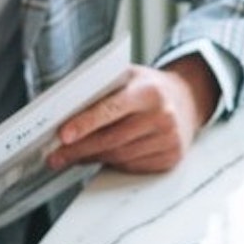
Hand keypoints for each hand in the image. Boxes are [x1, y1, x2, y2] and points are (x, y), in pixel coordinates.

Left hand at [47, 56, 218, 174]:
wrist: (187, 100)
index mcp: (148, 92)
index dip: (85, 124)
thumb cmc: (148, 88)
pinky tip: (99, 158)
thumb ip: (101, 90)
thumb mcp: (127, 78)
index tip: (63, 135)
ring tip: (70, 157)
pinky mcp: (170, 158)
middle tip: (55, 156)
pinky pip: (131, 166)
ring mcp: (169, 140)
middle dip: (78, 150)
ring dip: (90, 158)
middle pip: (111, 139)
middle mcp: (162, 116)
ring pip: (119, 157)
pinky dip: (111, 164)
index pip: (111, 109)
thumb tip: (63, 112)